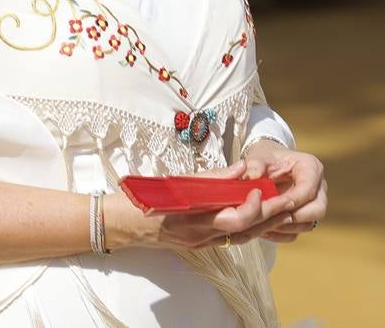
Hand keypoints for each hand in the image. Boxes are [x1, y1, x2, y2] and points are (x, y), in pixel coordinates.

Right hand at [105, 160, 296, 250]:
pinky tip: (261, 219)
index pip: (231, 219)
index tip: (261, 191)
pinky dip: (248, 229)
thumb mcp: (177, 182)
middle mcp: (200, 235)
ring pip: (242, 238)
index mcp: (193, 218)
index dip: (250, 208)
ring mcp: (201, 242)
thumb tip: (243, 169)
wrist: (124, 223)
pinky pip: (231, 239)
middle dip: (269, 217)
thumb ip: (213, 178)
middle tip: (289, 200)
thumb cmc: (146, 197)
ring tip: (283, 209)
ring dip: (264, 224)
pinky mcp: (201, 244)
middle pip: (243, 231)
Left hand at [242, 140, 327, 242]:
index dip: (292, 200)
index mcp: (311, 167)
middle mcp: (318, 187)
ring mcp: (314, 204)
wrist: (265, 163)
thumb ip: (255, 164)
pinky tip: (263, 228)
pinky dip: (280, 233)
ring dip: (286, 227)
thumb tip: (253, 175)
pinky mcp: (304, 217)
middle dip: (293, 217)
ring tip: (263, 224)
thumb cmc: (265, 157)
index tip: (273, 204)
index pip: (309, 189)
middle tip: (269, 216)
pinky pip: (297, 232)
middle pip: (317, 210)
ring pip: (308, 224)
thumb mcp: (258, 155)